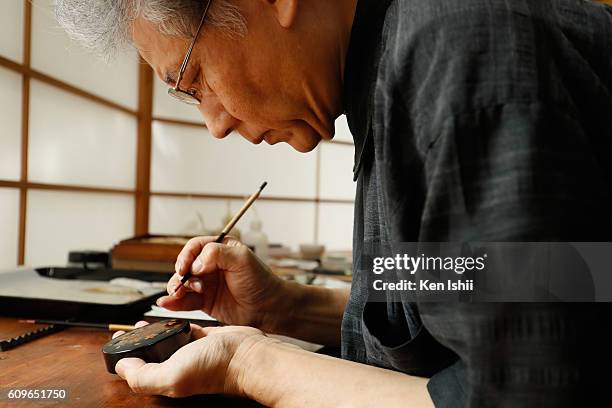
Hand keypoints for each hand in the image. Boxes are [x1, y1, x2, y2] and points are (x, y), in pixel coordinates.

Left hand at [112, 321, 268, 397]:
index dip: (125, 356)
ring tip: (145, 323)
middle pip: (152, 354)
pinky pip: (185, 329)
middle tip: (128, 330)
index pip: (139, 369)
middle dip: (138, 342)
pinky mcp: (204, 337)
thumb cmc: (216, 367)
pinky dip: (176, 323)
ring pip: (167, 341)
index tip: (117, 339)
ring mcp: (192, 351)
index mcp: (168, 378)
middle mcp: (179, 366)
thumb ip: (142, 375)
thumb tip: (121, 366)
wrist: (248, 354)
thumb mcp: (172, 375)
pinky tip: (171, 317)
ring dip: (155, 332)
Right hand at [156, 236, 286, 331]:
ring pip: (182, 283)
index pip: (195, 247)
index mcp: (220, 249)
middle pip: (185, 265)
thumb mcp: (242, 260)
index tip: (184, 268)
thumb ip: (217, 254)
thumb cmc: (260, 281)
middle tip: (182, 284)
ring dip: (175, 288)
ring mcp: (207, 284)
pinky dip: (175, 302)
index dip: (186, 256)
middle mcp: (211, 265)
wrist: (269, 308)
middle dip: (180, 274)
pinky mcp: (205, 302)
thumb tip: (196, 263)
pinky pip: (185, 301)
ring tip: (176, 294)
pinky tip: (167, 303)